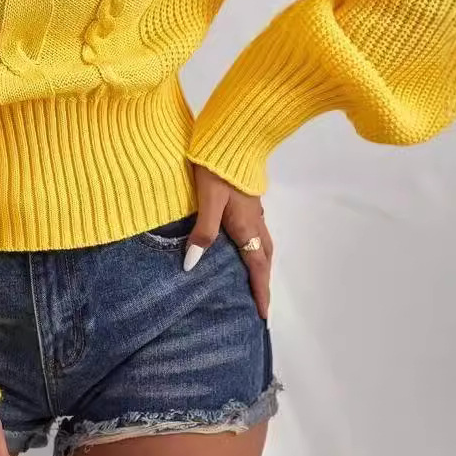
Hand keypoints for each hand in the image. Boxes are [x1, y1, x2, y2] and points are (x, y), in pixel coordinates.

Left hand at [186, 162, 273, 318]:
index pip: (257, 268)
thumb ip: (202, 233)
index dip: (260, 292)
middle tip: (261, 304)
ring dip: (261, 265)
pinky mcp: (250, 200)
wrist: (231, 138)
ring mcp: (255, 210)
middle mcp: (255, 222)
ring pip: (263, 245)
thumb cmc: (217, 169)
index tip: (264, 316)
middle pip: (264, 259)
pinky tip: (243, 245)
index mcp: (247, 227)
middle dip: (264, 282)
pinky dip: (256, 247)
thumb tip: (191, 265)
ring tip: (254, 280)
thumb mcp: (207, 201)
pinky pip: (258, 232)